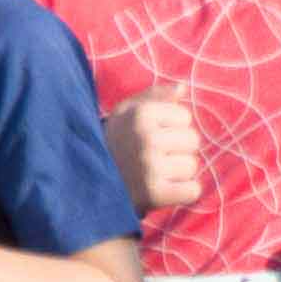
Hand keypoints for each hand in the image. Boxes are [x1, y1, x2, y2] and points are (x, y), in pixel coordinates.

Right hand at [107, 87, 202, 210]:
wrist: (87, 182)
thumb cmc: (114, 143)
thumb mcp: (126, 112)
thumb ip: (155, 96)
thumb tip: (182, 86)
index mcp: (141, 113)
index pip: (185, 117)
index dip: (171, 127)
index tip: (151, 136)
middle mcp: (146, 138)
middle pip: (193, 140)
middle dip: (177, 149)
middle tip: (153, 157)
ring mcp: (151, 167)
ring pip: (192, 166)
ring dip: (177, 172)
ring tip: (154, 173)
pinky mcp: (154, 194)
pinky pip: (193, 191)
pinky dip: (183, 193)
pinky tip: (164, 190)